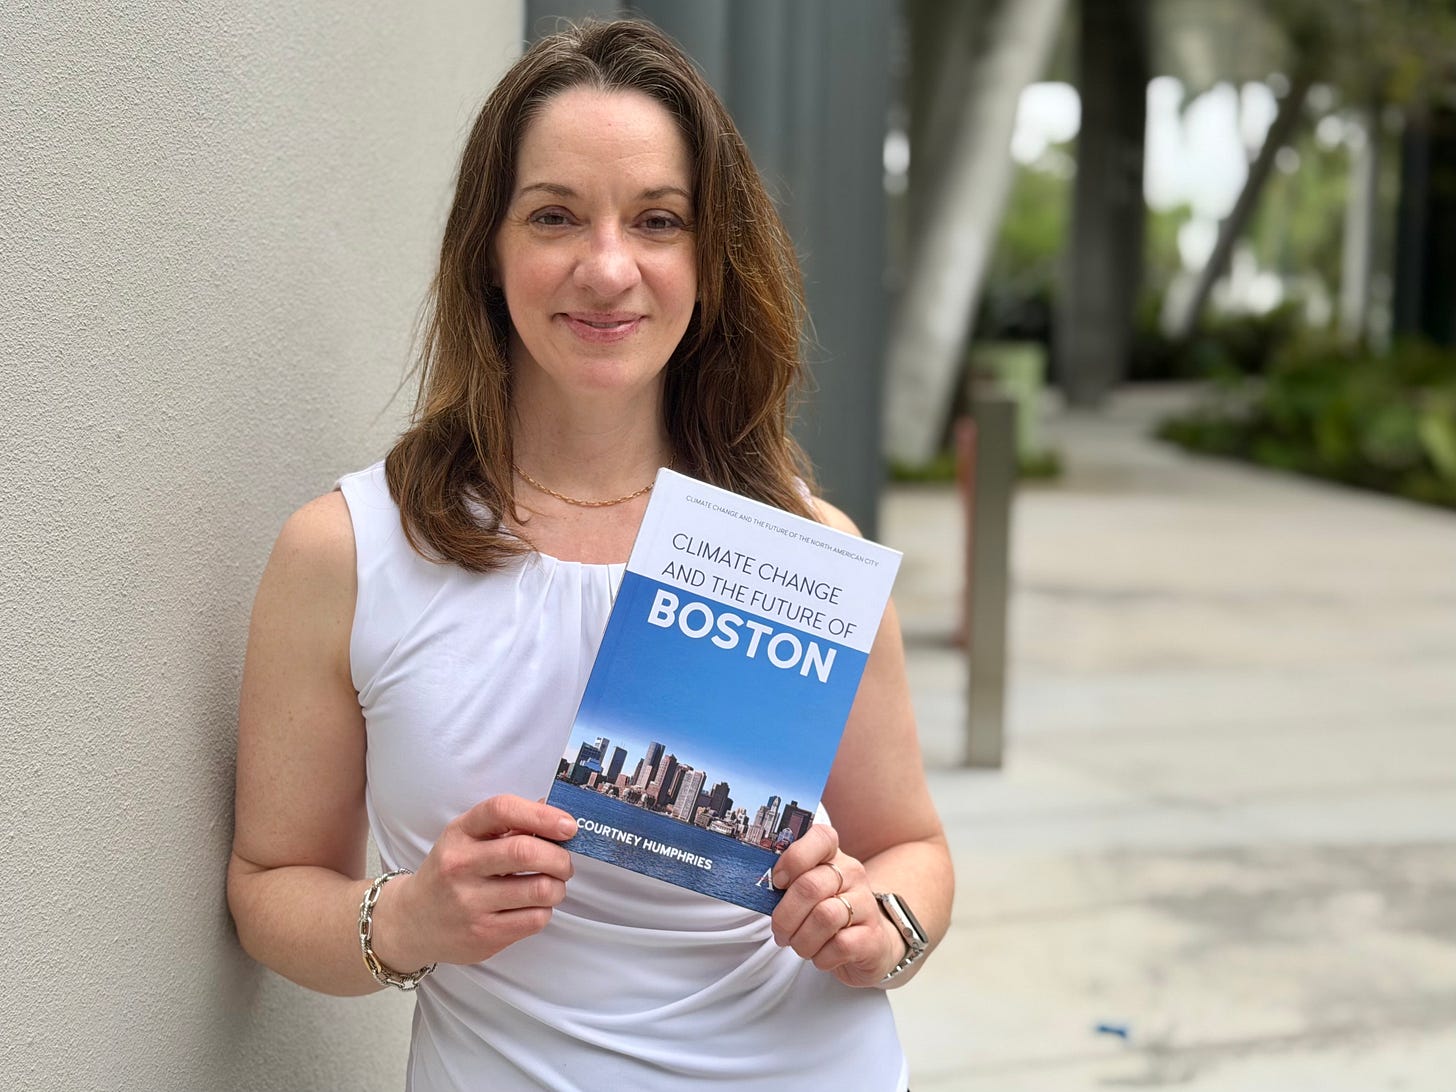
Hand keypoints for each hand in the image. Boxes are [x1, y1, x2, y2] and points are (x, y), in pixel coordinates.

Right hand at [368, 794, 577, 970]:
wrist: (412, 921)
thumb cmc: (451, 872)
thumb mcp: (467, 838)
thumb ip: (509, 824)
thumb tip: (555, 812)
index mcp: (459, 833)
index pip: (502, 810)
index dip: (542, 815)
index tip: (569, 826)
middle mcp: (460, 866)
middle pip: (525, 852)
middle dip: (559, 857)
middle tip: (565, 864)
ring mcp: (469, 903)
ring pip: (539, 890)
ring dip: (558, 887)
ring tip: (553, 886)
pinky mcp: (482, 935)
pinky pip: (535, 919)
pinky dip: (545, 911)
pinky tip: (534, 907)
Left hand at [768, 823, 902, 987]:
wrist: (870, 943)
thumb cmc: (827, 913)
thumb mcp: (808, 891)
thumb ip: (787, 884)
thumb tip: (758, 887)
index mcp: (833, 856)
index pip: (821, 837)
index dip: (794, 858)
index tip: (777, 881)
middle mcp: (853, 874)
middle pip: (811, 886)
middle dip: (785, 916)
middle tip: (780, 931)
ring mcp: (866, 904)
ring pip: (825, 917)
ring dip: (802, 939)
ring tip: (799, 945)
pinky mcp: (872, 937)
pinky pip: (840, 945)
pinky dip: (821, 956)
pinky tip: (820, 955)